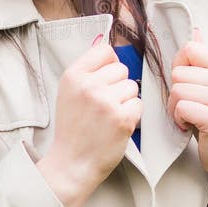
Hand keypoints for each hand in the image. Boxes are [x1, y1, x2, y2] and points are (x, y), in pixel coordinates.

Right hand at [37, 34, 141, 206]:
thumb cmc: (72, 128)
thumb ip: (87, 70)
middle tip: (103, 105)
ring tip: (109, 117)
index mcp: (73, 75)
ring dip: (126, 101)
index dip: (109, 65)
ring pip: (132, 87)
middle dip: (118, 85)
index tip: (105, 79)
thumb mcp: (69, 92)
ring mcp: (106, 101)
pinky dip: (132, 116)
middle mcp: (89, 85)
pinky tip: (116, 126)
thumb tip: (107, 44)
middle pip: (122, 69)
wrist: (72, 162)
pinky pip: (138, 105)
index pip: (105, 51)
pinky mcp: (122, 118)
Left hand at [168, 28, 207, 196]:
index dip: (180, 68)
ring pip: (176, 91)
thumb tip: (196, 29)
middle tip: (190, 106)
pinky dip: (179, 119)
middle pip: (178, 73)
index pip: (188, 50)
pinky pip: (181, 108)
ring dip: (176, 108)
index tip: (189, 85)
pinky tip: (190, 125)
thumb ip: (201, 57)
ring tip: (190, 115)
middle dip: (176, 93)